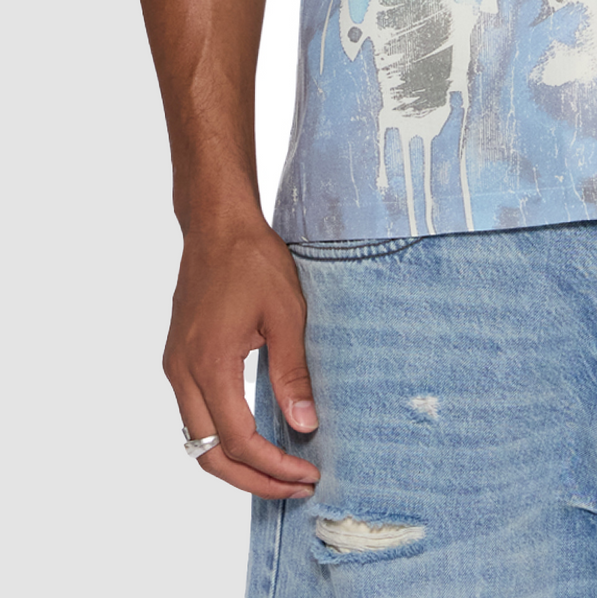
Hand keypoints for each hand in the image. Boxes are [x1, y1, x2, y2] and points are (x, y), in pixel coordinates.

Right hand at [164, 216, 320, 499]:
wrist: (217, 225)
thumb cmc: (253, 260)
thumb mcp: (286, 313)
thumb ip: (292, 372)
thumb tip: (305, 425)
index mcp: (209, 364)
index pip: (238, 441)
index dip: (272, 467)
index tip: (306, 475)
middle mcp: (183, 372)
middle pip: (209, 455)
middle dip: (252, 479)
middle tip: (295, 486)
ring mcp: (176, 366)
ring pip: (198, 440)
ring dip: (235, 462)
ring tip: (279, 469)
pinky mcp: (179, 358)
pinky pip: (196, 415)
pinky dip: (223, 437)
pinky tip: (256, 435)